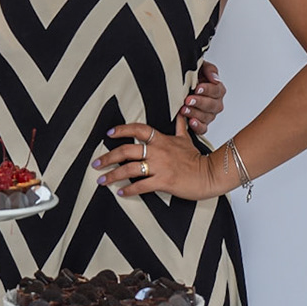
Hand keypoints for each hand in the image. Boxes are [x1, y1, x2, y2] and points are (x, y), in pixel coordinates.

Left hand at [91, 112, 225, 199]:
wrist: (210, 174)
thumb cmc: (197, 158)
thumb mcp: (187, 139)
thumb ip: (180, 126)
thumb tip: (180, 113)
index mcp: (161, 140)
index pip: (138, 129)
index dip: (122, 129)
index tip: (109, 133)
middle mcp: (158, 151)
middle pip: (126, 150)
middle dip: (108, 157)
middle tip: (96, 163)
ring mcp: (160, 167)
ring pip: (130, 169)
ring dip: (112, 175)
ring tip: (101, 180)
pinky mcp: (163, 182)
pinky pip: (141, 186)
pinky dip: (129, 190)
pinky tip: (121, 192)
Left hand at [183, 60, 224, 138]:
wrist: (179, 85)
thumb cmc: (192, 77)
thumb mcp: (200, 67)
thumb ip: (209, 69)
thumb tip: (215, 78)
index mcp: (217, 90)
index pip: (217, 91)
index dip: (208, 90)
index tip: (198, 88)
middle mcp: (215, 103)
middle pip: (213, 105)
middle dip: (200, 102)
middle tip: (188, 99)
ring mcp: (209, 115)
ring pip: (207, 117)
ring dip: (195, 113)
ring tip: (184, 109)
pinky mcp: (202, 124)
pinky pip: (203, 128)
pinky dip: (197, 126)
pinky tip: (190, 122)